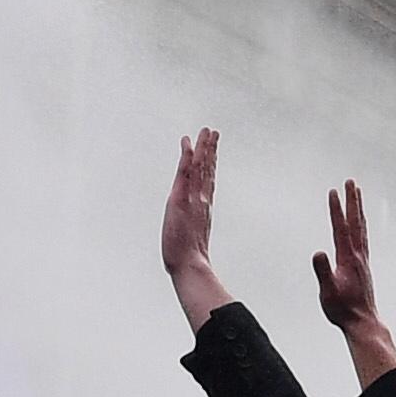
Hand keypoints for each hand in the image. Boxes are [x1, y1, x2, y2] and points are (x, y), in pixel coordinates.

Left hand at [162, 129, 229, 329]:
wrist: (188, 265)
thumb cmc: (188, 259)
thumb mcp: (192, 242)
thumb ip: (197, 239)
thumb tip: (199, 245)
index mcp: (203, 208)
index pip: (208, 180)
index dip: (211, 163)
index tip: (212, 149)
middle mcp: (201, 200)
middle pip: (207, 169)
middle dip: (210, 149)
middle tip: (213, 131)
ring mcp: (193, 198)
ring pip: (200, 167)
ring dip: (203, 148)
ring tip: (207, 131)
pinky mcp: (182, 198)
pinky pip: (186, 173)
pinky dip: (187, 157)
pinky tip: (188, 144)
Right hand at [310, 179, 395, 386]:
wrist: (362, 322)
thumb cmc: (343, 310)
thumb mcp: (328, 292)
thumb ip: (323, 272)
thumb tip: (318, 252)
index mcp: (348, 259)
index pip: (341, 229)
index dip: (336, 210)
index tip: (332, 191)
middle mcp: (358, 256)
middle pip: (355, 222)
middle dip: (352, 201)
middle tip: (350, 182)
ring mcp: (362, 260)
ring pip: (361, 229)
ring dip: (358, 210)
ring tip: (357, 195)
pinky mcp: (363, 266)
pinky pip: (362, 238)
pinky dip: (360, 225)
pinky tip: (358, 225)